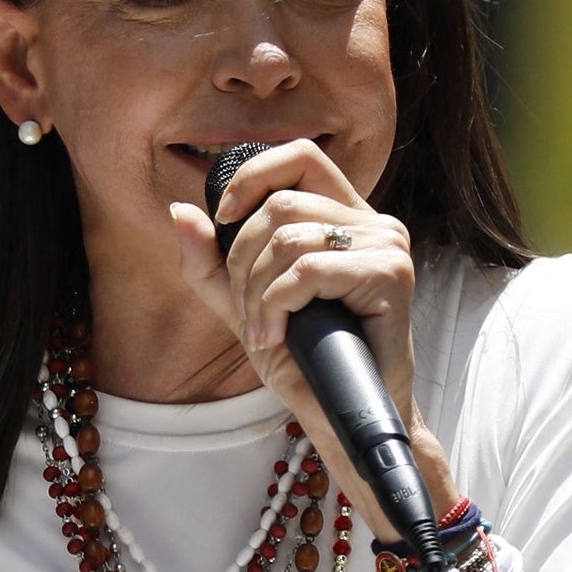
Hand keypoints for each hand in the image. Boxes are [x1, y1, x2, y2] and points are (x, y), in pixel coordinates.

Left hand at [171, 139, 458, 539]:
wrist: (342, 416)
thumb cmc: (305, 362)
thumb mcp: (244, 307)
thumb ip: (211, 263)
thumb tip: (179, 211)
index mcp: (343, 217)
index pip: (299, 156)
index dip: (253, 177)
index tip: (223, 218)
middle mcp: (372, 222)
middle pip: (281, 203)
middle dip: (242, 259)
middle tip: (247, 311)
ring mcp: (387, 246)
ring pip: (289, 237)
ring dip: (257, 292)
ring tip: (263, 332)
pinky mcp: (392, 275)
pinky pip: (309, 270)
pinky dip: (277, 305)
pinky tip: (278, 336)